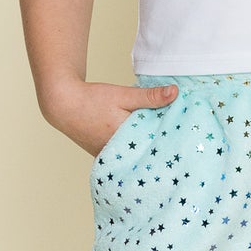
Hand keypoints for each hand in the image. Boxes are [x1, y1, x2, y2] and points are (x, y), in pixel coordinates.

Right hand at [45, 77, 178, 157]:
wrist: (63, 105)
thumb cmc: (92, 99)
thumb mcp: (123, 95)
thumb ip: (149, 96)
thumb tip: (175, 92)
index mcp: (125, 141)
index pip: (155, 145)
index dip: (170, 142)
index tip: (187, 138)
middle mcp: (117, 154)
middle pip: (146, 153)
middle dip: (162, 148)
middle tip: (184, 146)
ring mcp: (110, 157)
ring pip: (136, 155)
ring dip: (148, 149)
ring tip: (169, 145)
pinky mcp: (105, 155)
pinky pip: (125, 155)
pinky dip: (135, 149)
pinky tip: (146, 143)